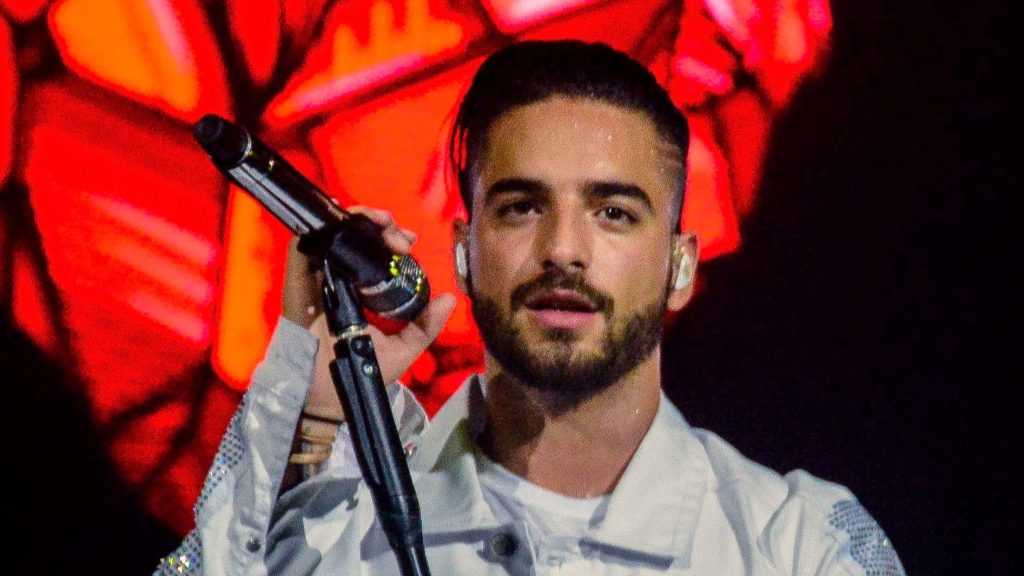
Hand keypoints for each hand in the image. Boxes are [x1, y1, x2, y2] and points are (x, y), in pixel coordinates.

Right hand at [285, 207, 455, 421]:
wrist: (329, 396)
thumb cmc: (361, 373)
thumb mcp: (403, 349)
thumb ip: (426, 326)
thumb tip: (450, 299)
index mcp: (364, 288)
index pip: (377, 252)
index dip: (393, 238)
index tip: (408, 242)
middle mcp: (341, 277)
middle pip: (357, 235)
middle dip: (380, 223)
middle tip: (397, 236)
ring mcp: (319, 277)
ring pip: (333, 232)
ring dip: (355, 219)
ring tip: (377, 222)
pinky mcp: (298, 281)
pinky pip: (304, 246)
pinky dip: (320, 228)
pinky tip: (341, 222)